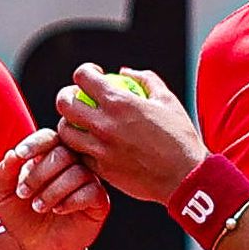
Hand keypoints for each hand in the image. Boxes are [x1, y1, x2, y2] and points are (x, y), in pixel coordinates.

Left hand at [0, 129, 109, 249]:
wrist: (39, 248)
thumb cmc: (23, 217)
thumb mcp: (4, 195)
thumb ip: (4, 173)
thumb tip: (12, 154)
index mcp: (50, 156)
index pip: (49, 137)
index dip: (35, 143)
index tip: (20, 156)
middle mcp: (72, 164)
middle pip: (63, 153)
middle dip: (39, 173)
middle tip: (24, 194)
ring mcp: (88, 181)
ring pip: (77, 172)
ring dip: (53, 191)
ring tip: (39, 207)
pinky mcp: (99, 200)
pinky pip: (91, 191)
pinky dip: (71, 201)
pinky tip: (59, 211)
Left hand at [52, 64, 207, 203]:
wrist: (184, 177)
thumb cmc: (179, 137)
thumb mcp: (167, 100)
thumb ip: (144, 79)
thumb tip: (124, 73)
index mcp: (119, 103)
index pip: (83, 77)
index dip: (85, 72)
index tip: (93, 76)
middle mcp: (104, 125)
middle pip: (64, 103)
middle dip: (67, 96)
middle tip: (77, 98)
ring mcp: (99, 149)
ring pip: (65, 132)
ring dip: (69, 124)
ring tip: (80, 124)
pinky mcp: (101, 170)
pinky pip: (79, 154)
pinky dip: (81, 147)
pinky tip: (91, 144)